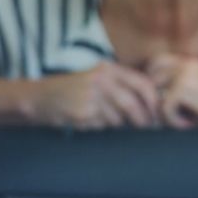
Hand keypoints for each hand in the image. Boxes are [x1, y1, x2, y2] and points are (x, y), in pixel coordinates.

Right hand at [33, 62, 159, 129]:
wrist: (41, 97)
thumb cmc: (72, 91)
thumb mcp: (97, 80)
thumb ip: (120, 86)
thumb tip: (150, 105)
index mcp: (108, 69)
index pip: (142, 83)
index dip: (153, 101)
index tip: (157, 114)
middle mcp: (101, 79)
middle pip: (132, 103)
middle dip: (141, 120)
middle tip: (144, 128)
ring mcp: (91, 96)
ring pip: (118, 118)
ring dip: (117, 125)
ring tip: (104, 120)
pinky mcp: (83, 112)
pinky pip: (102, 126)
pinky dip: (101, 127)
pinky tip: (88, 121)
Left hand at [146, 54, 197, 128]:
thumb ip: (179, 86)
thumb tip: (148, 95)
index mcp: (189, 62)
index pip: (155, 63)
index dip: (152, 82)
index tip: (161, 102)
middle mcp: (184, 64)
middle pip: (150, 81)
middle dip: (156, 101)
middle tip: (172, 117)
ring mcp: (183, 74)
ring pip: (155, 96)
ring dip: (166, 114)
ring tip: (185, 122)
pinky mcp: (183, 89)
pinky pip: (164, 108)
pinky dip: (175, 122)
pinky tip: (192, 125)